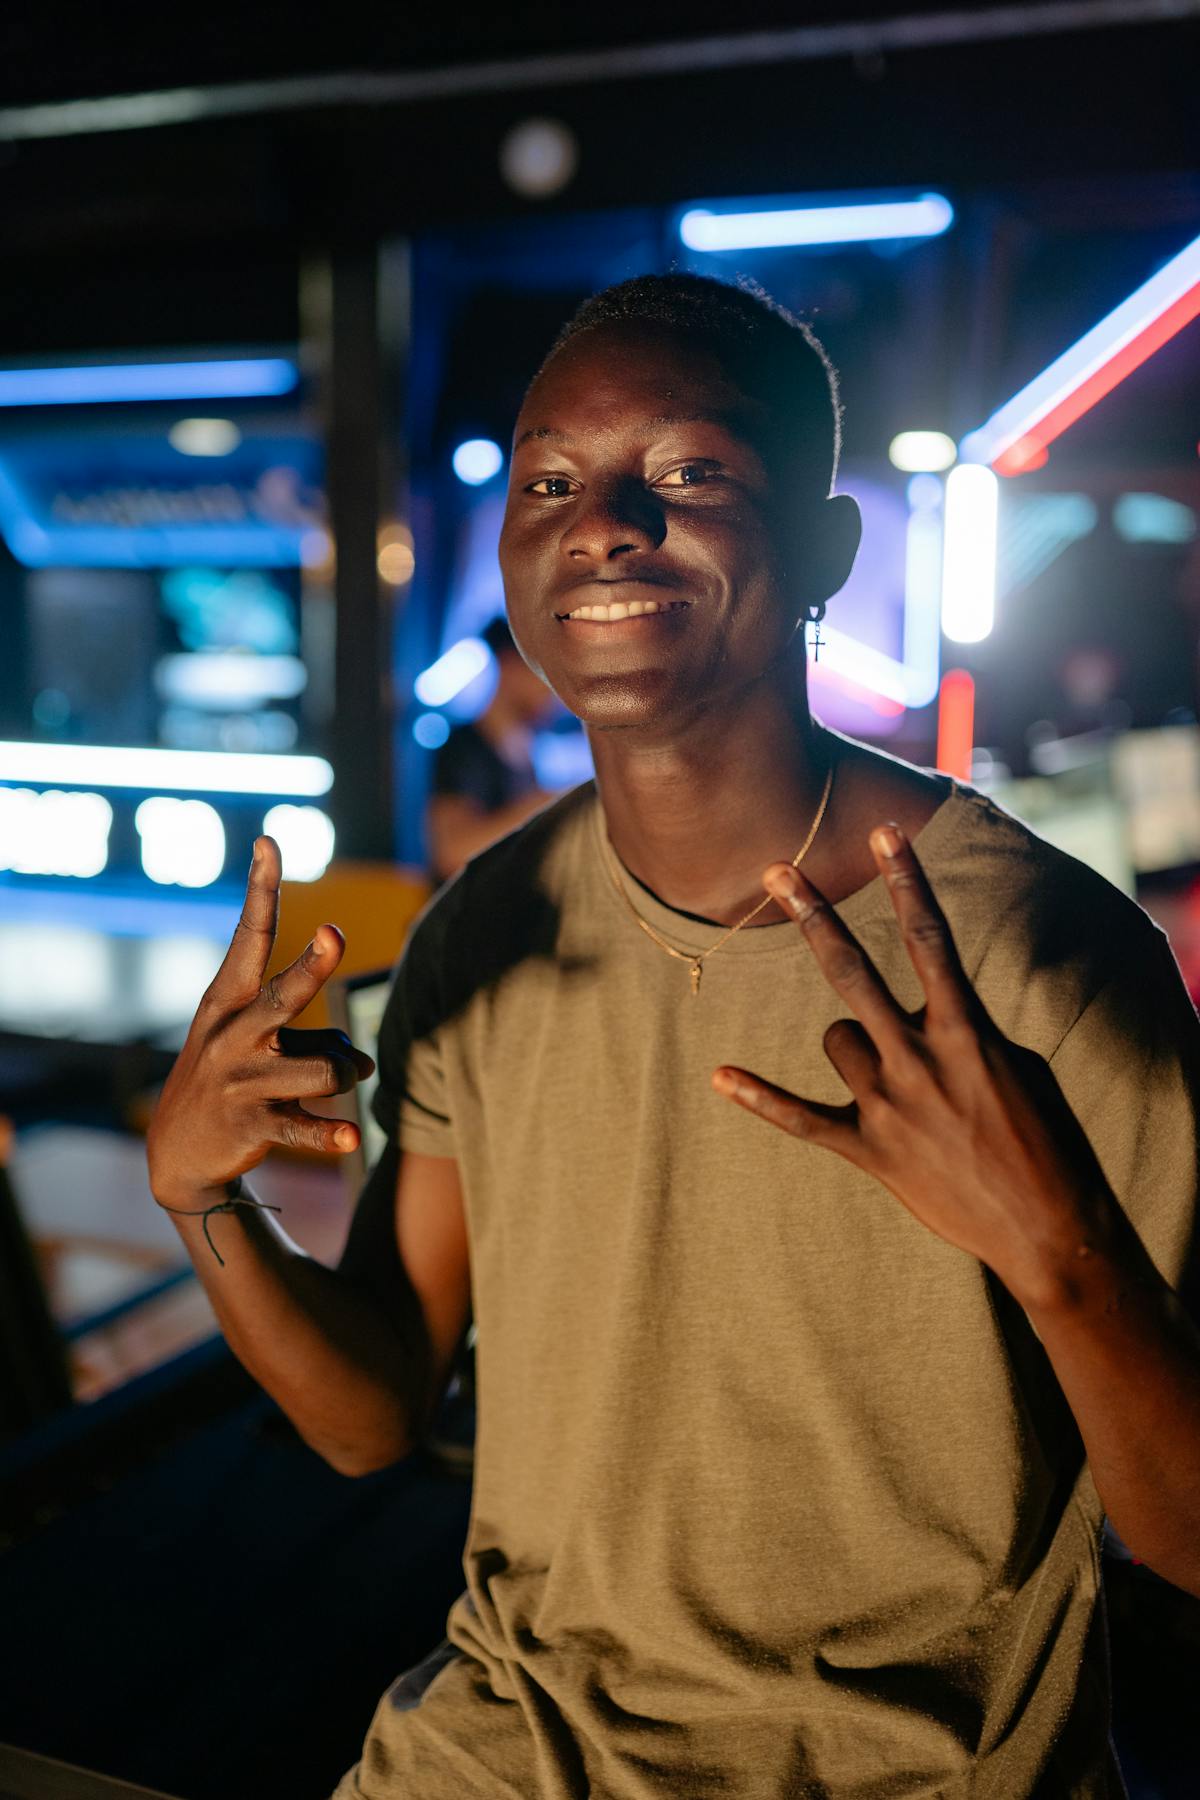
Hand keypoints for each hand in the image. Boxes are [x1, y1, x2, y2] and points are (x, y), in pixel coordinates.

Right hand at [147, 836, 374, 1207]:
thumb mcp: (264, 1046)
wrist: (181, 1152)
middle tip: (333, 933)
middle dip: (312, 965)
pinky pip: (305, 1126)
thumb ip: (320, 1040)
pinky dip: (331, 1133)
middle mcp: (233, 1034)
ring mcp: (242, 1081)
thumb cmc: (234, 1077)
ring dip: (345, 1074)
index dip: (262, 890)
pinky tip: (351, 1138)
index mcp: (228, 1001)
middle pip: (284, 994)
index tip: (270, 842)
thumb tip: (365, 1064)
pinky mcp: (253, 1124)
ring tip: (340, 1083)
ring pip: (324, 1068)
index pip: (248, 935)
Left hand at [712, 824, 1112, 1308]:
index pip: (931, 939)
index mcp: (967, 1032)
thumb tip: (927, 1009)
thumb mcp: (1016, 1065)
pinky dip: (760, 1099)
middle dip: (813, 915)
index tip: (885, 833)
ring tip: (894, 1079)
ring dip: (853, 1046)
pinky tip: (719, 1077)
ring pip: (837, 1041)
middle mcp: (921, 1059)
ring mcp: (891, 1105)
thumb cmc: (1044, 1140)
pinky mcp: (871, 1151)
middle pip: (852, 972)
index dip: (906, 881)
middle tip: (777, 870)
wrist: (1047, 1228)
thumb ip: (964, 1028)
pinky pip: (802, 1119)